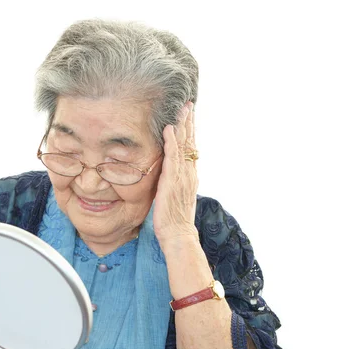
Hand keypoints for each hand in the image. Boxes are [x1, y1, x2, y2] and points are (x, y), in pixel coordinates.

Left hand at [153, 102, 198, 245]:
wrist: (179, 234)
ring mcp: (182, 176)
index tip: (189, 116)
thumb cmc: (174, 219)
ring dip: (183, 126)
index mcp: (190, 176)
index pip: (191, 149)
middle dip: (189, 122)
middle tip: (188, 104)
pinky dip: (172, 142)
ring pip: (184, 146)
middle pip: (190, 142)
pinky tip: (170, 129)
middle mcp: (189, 173)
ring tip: (182, 109)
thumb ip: (174, 183)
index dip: (190, 131)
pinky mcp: (173, 181)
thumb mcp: (175, 196)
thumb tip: (168, 175)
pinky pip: (173, 157)